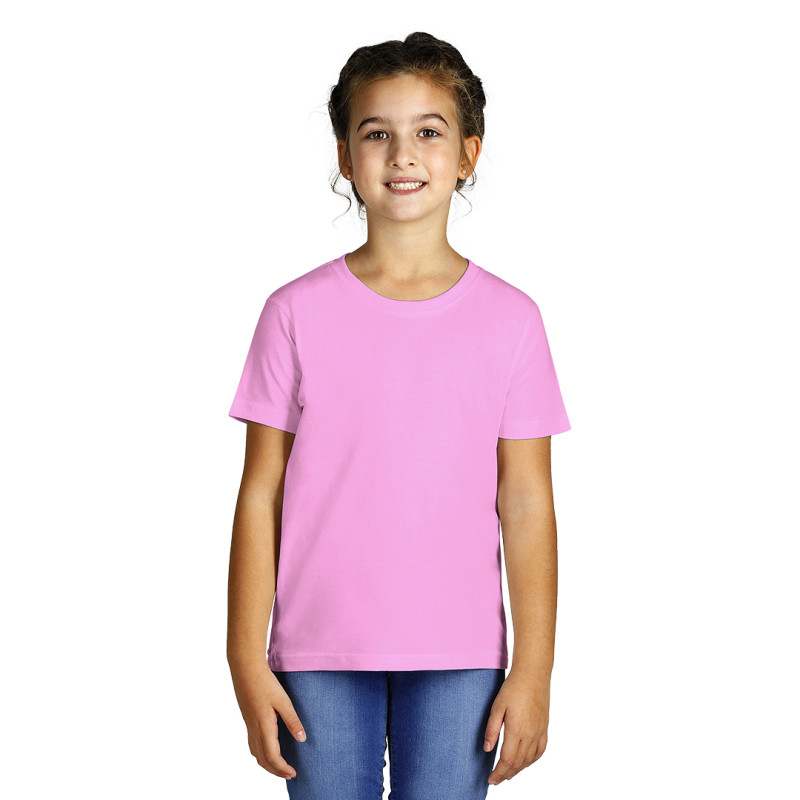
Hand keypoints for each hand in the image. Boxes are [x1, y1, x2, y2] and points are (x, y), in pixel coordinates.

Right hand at [229, 660, 306, 779]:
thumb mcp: (283, 701)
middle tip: (289, 774)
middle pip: (263, 760)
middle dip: (275, 771)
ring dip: (267, 764)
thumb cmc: (265, 683)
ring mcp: (249, 725)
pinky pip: (253, 745)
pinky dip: (261, 754)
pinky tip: (268, 749)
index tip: (293, 773)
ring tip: (280, 766)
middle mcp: (254, 729)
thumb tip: (302, 739)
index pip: (272, 756)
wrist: (245, 669)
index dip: (282, 768)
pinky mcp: (248, 719)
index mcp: (264, 727)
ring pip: (256, 753)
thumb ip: (292, 720)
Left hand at [484, 671, 549, 785]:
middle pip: (518, 763)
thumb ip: (492, 729)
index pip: (507, 760)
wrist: (533, 675)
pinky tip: (526, 762)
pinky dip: (532, 760)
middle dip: (506, 774)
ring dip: (518, 770)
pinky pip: (540, 750)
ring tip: (508, 774)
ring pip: (529, 759)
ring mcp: (539, 732)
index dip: (498, 773)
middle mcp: (530, 735)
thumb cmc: (513, 688)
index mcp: (516, 730)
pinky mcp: (544, 728)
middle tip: (496, 780)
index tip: (491, 779)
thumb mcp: (497, 706)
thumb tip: (487, 749)